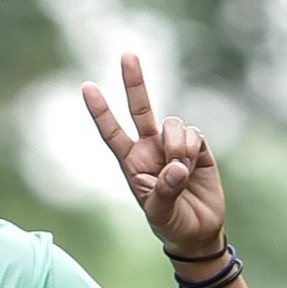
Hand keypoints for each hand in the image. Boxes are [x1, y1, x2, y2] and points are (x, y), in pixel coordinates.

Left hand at [81, 52, 228, 261]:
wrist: (199, 232)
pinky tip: (192, 164)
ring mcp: (173, 146)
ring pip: (172, 124)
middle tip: (127, 55)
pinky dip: (191, 147)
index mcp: (131, 163)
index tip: (87, 87)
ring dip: (176, 145)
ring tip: (181, 170)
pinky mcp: (197, 147)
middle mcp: (149, 148)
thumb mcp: (160, 214)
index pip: (111, 133)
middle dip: (134, 82)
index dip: (100, 111)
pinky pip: (192, 132)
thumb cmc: (171, 225)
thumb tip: (176, 166)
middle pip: (140, 108)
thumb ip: (165, 192)